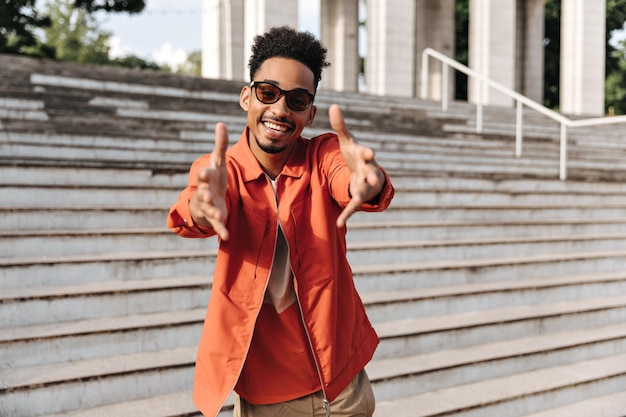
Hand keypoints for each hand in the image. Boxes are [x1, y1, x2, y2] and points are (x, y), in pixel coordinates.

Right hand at [189, 123, 229, 239]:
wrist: (206, 199)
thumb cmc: (213, 178)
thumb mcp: (217, 162)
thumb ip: (220, 145)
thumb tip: (221, 123)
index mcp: (208, 178)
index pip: (206, 174)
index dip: (205, 173)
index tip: (204, 171)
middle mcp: (206, 192)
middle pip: (204, 192)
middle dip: (205, 193)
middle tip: (206, 193)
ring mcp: (210, 206)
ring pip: (210, 209)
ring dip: (214, 211)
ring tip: (219, 215)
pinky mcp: (216, 218)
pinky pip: (218, 226)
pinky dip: (222, 231)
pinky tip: (226, 236)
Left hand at [329, 104, 384, 227]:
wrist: (365, 173)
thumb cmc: (355, 155)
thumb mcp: (347, 141)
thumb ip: (340, 125)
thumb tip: (333, 105)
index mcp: (363, 156)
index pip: (365, 153)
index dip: (366, 153)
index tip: (369, 152)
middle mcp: (368, 170)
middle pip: (372, 171)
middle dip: (373, 173)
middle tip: (374, 177)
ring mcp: (365, 183)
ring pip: (367, 188)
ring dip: (364, 191)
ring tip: (361, 197)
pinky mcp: (360, 195)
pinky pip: (354, 205)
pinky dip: (347, 214)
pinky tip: (339, 223)